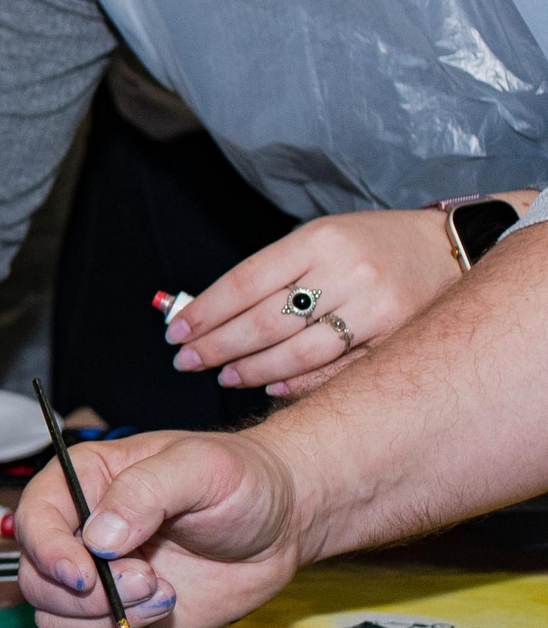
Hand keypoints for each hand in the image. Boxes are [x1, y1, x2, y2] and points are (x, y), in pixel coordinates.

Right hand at [10, 430, 308, 627]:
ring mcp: (98, 585)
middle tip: (152, 582)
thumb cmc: (238, 480)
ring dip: (105, 623)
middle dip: (91, 594)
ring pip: (58, 620)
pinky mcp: (121, 624)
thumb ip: (144, 493)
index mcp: (83, 485)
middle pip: (40, 580)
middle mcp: (78, 536)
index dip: (50, 552)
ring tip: (164, 598)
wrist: (279, 524)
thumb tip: (100, 540)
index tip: (85, 575)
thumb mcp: (197, 467)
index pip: (36, 520)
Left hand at [168, 209, 465, 396]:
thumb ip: (270, 274)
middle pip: (264, 321)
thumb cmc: (371, 246)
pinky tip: (268, 387)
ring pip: (296, 352)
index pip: (245, 282)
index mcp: (318, 240)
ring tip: (222, 376)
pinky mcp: (396, 340)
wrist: (452, 249)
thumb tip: (205, 312)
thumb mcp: (320, 240)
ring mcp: (375, 309)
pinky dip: (296, 383)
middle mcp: (347, 272)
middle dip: (217, 346)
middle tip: (187, 361)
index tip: (175, 332)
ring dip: (250, 370)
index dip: (204, 312)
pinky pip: (335, 372)